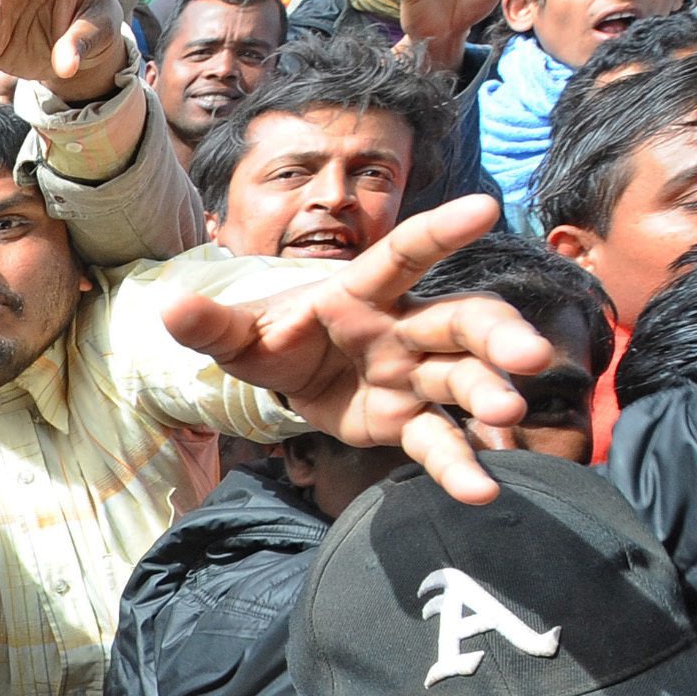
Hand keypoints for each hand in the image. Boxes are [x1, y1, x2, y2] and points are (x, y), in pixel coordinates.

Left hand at [163, 194, 552, 504]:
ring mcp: (414, 373)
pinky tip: (482, 489)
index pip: (404, 255)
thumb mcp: (239, 336)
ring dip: (488, 395)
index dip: (440, 232)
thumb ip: (211, 325)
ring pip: (463, 377)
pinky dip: (459, 464)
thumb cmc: (275, 339)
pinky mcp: (409, 419)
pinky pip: (439, 439)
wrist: (291, 376)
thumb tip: (168, 307)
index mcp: (362, 292)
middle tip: (528, 357)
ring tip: (504, 416)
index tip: (486, 206)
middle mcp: (403, 326)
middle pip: (461, 321)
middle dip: (497, 336)